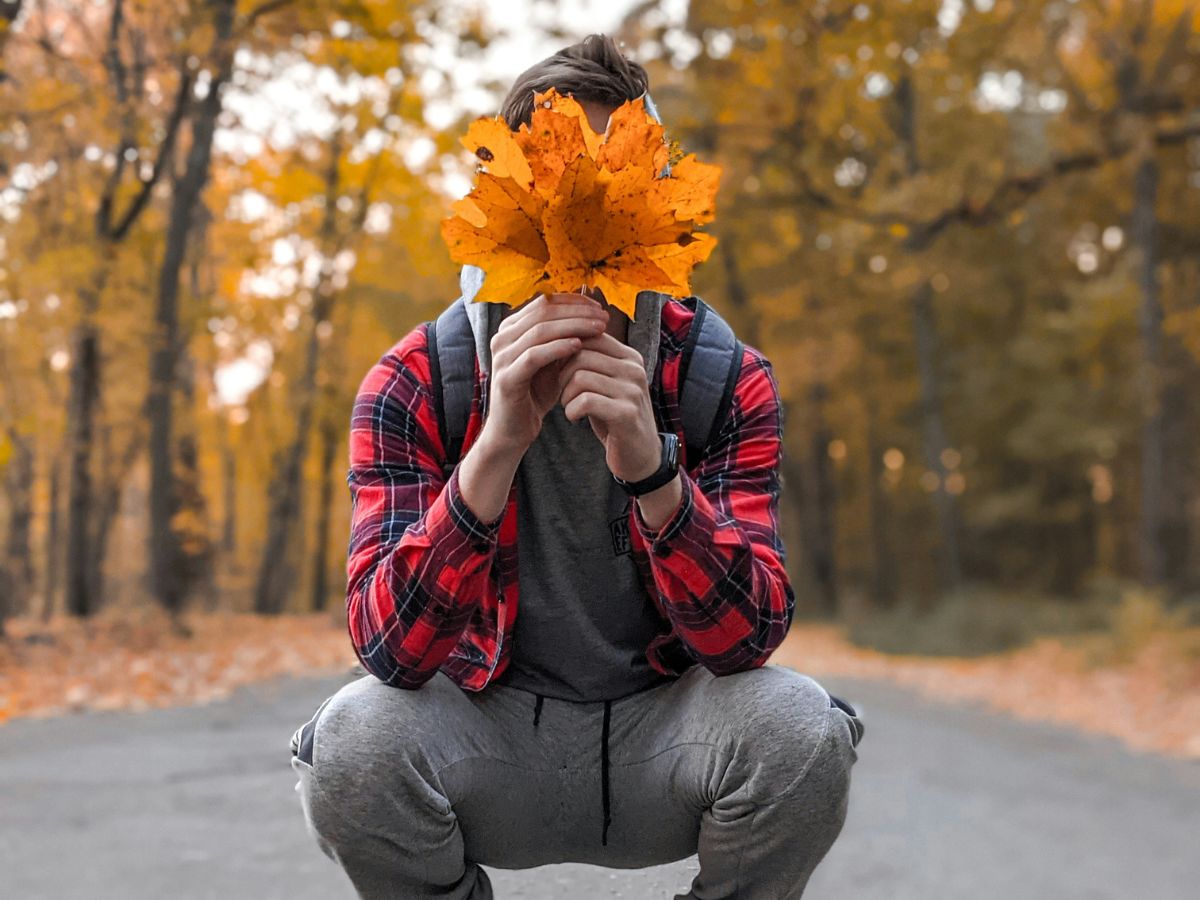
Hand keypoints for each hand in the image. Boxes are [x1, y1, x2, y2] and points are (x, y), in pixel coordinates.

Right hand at [482, 292, 609, 457]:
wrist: (514, 430)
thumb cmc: (536, 393)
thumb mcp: (552, 360)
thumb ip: (564, 338)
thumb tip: (593, 314)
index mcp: (511, 328)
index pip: (544, 302)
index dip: (573, 301)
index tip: (599, 307)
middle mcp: (502, 338)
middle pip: (543, 312)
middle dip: (577, 312)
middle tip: (603, 317)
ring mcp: (501, 357)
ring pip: (540, 330)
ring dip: (573, 327)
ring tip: (598, 329)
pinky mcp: (506, 378)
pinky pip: (534, 356)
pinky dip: (557, 348)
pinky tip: (579, 346)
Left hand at [557, 331, 661, 482]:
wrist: (641, 456)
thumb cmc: (615, 417)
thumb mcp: (605, 384)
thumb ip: (590, 362)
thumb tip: (557, 338)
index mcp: (629, 357)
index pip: (589, 335)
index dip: (565, 351)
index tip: (557, 371)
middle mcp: (634, 369)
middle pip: (580, 353)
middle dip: (561, 374)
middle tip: (562, 392)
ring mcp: (632, 390)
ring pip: (580, 376)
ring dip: (565, 394)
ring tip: (569, 406)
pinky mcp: (626, 413)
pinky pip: (585, 401)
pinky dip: (571, 410)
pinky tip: (574, 418)